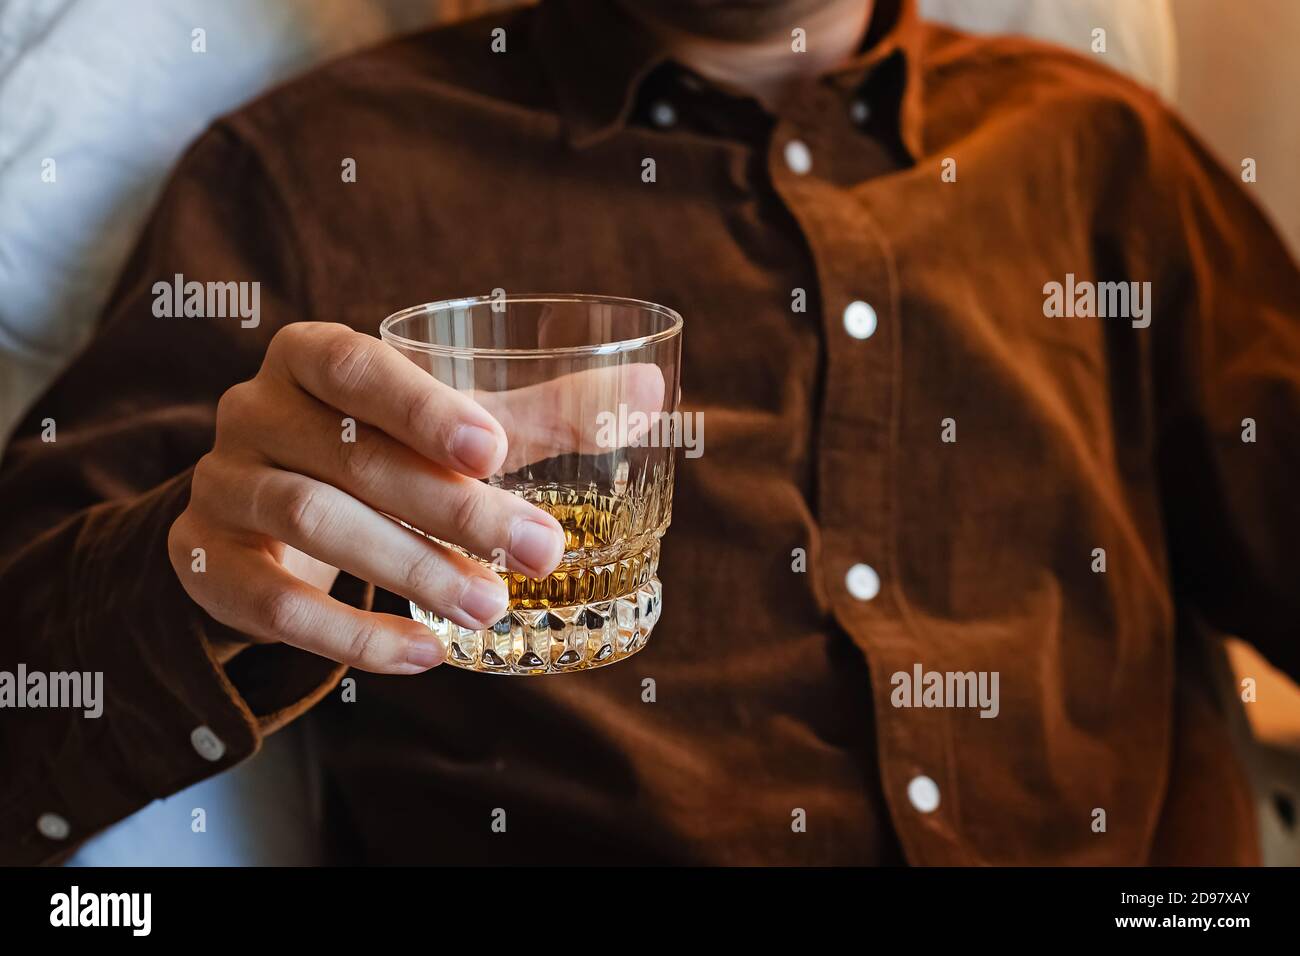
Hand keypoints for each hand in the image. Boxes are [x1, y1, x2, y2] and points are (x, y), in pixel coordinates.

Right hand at [168, 322, 570, 674]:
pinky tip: (425, 654)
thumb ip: (536, 413)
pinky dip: (352, 636)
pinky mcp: (205, 564)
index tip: (492, 451)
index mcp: (308, 357)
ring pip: (309, 522)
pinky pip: (273, 606)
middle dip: (449, 509)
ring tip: (489, 607)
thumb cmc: (373, 451)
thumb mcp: (443, 427)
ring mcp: (222, 488)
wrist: (262, 514)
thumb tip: (650, 390)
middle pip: (347, 457)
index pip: (352, 366)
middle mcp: (252, 412)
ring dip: (409, 569)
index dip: (419, 406)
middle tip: (534, 553)